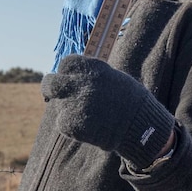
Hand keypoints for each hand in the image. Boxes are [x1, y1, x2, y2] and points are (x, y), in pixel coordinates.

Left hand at [41, 54, 175, 169]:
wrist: (141, 127)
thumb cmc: (131, 101)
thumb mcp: (114, 79)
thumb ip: (92, 76)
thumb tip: (72, 77)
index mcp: (93, 69)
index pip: (67, 63)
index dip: (68, 71)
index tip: (71, 77)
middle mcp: (81, 84)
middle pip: (50, 83)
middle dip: (51, 88)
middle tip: (55, 94)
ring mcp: (74, 104)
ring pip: (60, 106)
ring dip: (70, 110)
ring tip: (93, 116)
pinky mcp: (71, 124)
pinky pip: (63, 123)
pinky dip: (73, 126)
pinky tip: (91, 126)